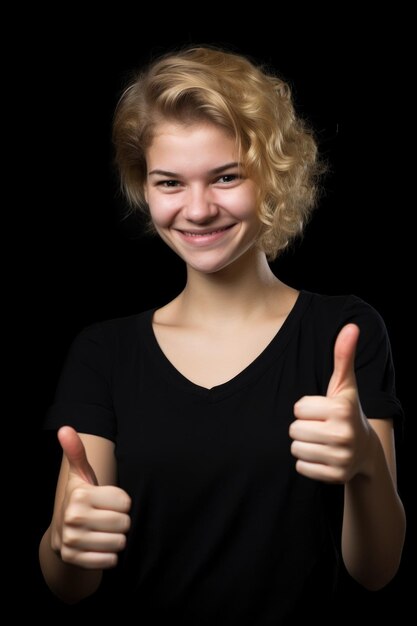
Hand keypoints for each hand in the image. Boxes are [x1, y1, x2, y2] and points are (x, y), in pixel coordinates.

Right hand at [51, 426, 130, 568]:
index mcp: (80, 495)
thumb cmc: (81, 499)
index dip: (121, 502)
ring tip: (103, 532)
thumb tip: (65, 429)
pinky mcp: (75, 560)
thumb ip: (77, 452)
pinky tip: (99, 546)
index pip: (125, 502)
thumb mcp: (80, 475)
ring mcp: (73, 541)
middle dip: (121, 521)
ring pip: (120, 543)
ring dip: (116, 539)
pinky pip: (111, 561)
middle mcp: (74, 518)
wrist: (63, 532)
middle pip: (124, 523)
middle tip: (107, 518)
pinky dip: (109, 555)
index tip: (108, 502)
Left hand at [289, 324, 371, 482]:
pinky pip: (301, 467)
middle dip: (302, 427)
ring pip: (295, 449)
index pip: (297, 408)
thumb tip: (351, 326)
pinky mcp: (335, 477)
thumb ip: (343, 355)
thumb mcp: (345, 384)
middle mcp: (343, 434)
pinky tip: (322, 455)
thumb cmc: (347, 410)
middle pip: (294, 429)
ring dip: (303, 445)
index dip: (306, 408)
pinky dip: (307, 463)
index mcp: (342, 409)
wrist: (365, 450)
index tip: (322, 411)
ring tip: (321, 441)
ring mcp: (341, 458)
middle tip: (320, 427)